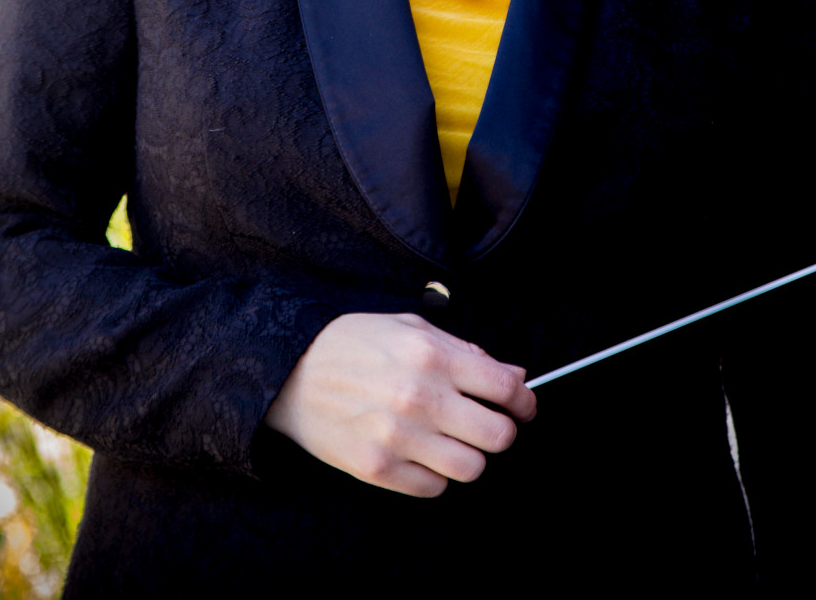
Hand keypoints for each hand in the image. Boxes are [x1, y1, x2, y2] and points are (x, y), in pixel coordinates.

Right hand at [264, 312, 536, 496]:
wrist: (291, 372)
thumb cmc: (354, 344)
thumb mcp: (410, 328)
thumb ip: (464, 350)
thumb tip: (513, 375)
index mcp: (432, 356)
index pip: (506, 388)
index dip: (524, 400)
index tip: (522, 405)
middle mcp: (421, 398)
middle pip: (499, 436)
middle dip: (501, 430)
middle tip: (488, 423)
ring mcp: (399, 438)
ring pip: (471, 468)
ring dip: (469, 455)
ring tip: (452, 440)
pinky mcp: (378, 470)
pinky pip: (434, 488)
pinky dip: (435, 475)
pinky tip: (421, 453)